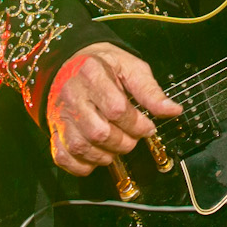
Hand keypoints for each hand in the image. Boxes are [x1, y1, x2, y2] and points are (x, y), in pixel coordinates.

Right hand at [44, 43, 181, 176]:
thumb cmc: (104, 66)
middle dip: (124, 142)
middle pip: (99, 132)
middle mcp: (72, 95)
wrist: (71, 61)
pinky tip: (97, 156)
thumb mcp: (130, 67)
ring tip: (117, 145)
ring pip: (82, 147)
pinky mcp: (54, 130)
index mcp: (92, 73)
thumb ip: (150, 90)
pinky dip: (82, 165)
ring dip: (106, 155)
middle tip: (133, 137)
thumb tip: (172, 110)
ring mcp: (60, 115)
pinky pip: (64, 157)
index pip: (117, 109)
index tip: (148, 127)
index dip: (138, 124)